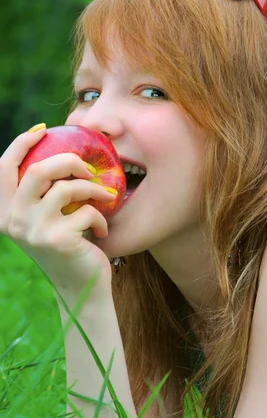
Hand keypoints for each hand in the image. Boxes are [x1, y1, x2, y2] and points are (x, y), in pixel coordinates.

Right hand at [0, 126, 117, 293]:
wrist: (80, 287)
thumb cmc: (66, 247)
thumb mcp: (45, 219)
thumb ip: (41, 194)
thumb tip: (57, 154)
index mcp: (5, 213)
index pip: (3, 168)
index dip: (21, 143)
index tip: (43, 130)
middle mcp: (13, 222)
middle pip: (37, 171)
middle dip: (68, 161)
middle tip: (88, 169)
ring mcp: (33, 231)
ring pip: (67, 188)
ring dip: (93, 189)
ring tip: (105, 197)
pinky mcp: (58, 240)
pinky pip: (87, 211)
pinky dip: (101, 218)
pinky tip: (102, 231)